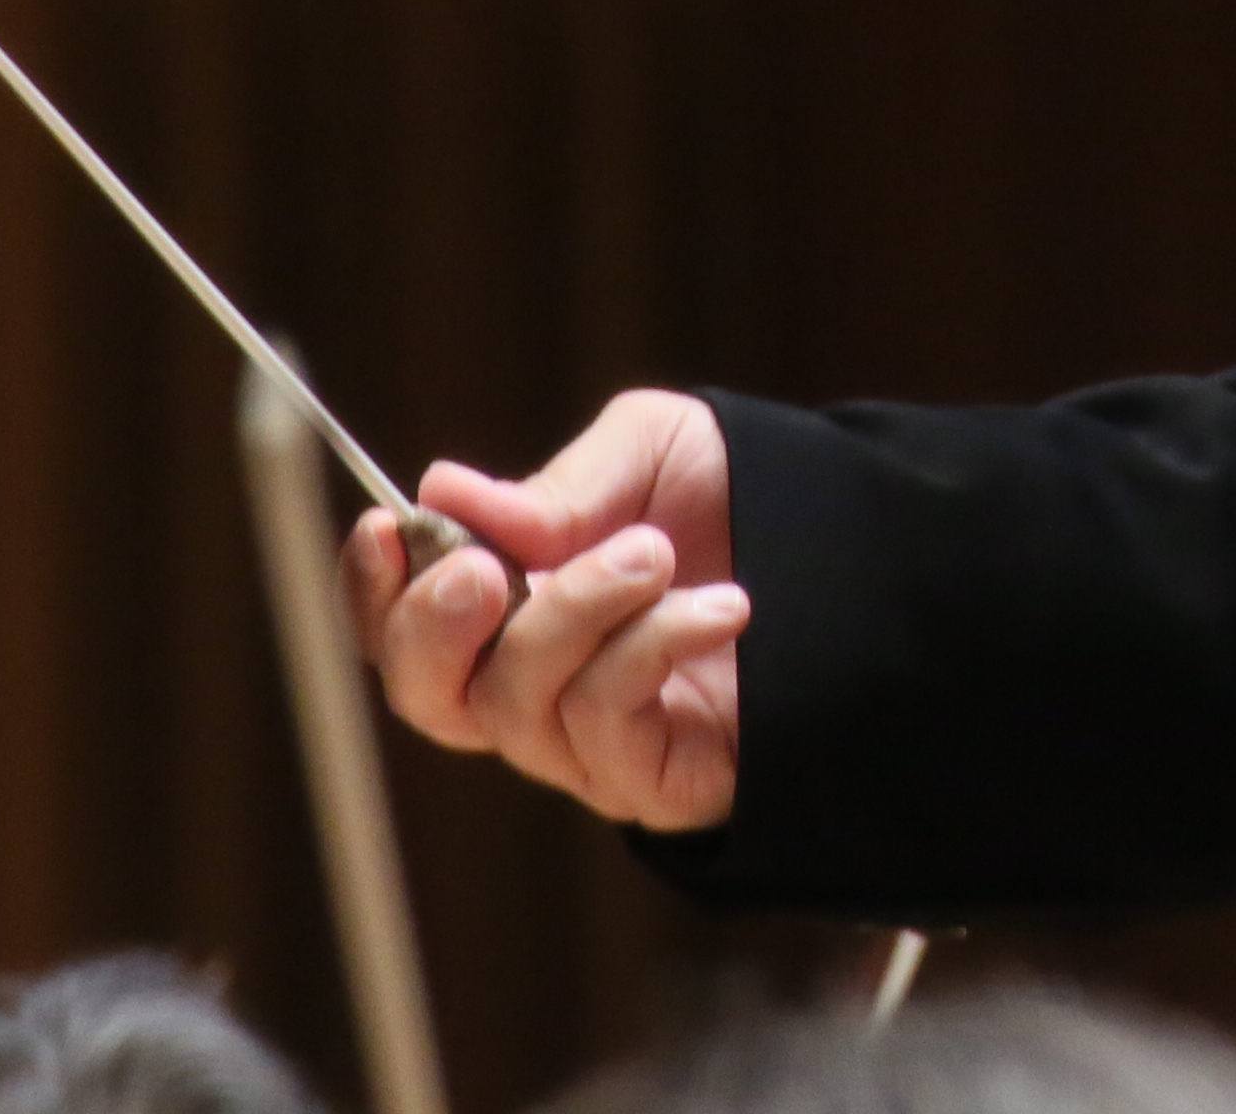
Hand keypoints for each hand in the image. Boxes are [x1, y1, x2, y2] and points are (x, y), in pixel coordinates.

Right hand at [349, 388, 745, 829]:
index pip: (402, 626)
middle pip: (426, 696)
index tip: (387, 526)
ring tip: (654, 553)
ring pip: (517, 704)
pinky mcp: (653, 782)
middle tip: (485, 572)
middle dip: (432, 631)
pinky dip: (649, 650)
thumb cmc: (739, 499)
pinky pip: (604, 728)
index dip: (372, 591)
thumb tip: (448, 495)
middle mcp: (533, 685)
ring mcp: (589, 744)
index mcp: (511, 606)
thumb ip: (559, 485)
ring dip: (578, 613)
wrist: (864, 551)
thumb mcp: (650, 454)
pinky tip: (716, 608)